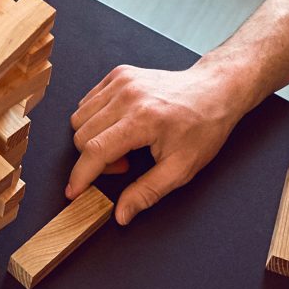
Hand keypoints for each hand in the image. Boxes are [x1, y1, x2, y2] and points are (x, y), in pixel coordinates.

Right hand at [66, 62, 247, 223]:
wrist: (215, 91)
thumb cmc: (202, 129)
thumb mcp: (181, 169)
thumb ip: (147, 193)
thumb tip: (120, 215)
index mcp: (143, 119)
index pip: (95, 150)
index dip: (80, 176)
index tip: (73, 192)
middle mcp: (127, 96)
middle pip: (82, 135)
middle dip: (95, 158)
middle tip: (126, 163)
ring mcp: (121, 81)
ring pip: (79, 117)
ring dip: (93, 138)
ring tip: (124, 143)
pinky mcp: (119, 73)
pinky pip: (88, 101)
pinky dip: (95, 118)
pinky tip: (119, 125)